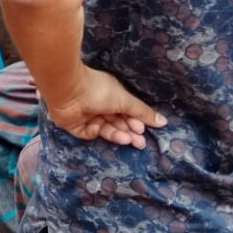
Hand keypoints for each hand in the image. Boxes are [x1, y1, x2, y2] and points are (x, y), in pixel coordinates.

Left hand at [41, 66, 166, 147]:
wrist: (68, 90)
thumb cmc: (98, 90)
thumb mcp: (124, 100)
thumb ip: (142, 112)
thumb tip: (163, 121)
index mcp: (111, 96)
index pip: (126, 113)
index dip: (135, 122)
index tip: (145, 130)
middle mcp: (99, 105)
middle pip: (117, 123)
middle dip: (129, 132)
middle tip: (140, 143)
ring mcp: (87, 115)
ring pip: (106, 130)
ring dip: (117, 135)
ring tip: (128, 139)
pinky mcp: (75, 125)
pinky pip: (89, 133)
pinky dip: (96, 131)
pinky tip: (98, 125)